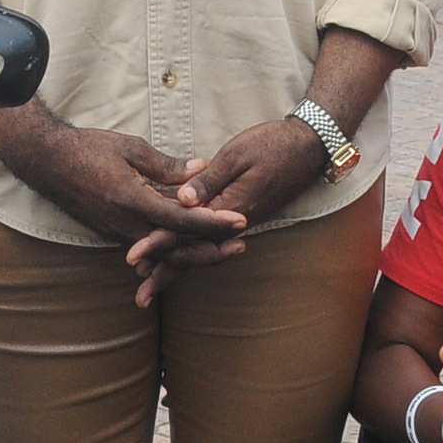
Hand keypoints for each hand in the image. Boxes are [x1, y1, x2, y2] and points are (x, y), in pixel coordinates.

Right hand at [0, 114, 244, 249]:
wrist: (47, 162)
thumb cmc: (88, 148)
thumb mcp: (131, 148)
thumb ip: (167, 165)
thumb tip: (200, 169)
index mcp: (131, 200)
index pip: (181, 219)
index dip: (213, 222)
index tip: (239, 220)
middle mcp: (125, 224)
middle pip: (176, 248)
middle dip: (211, 249)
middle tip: (241, 244)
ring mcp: (117, 234)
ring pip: (163, 254)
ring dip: (194, 253)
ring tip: (224, 249)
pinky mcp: (113, 235)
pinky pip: (149, 250)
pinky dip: (173, 252)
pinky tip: (192, 250)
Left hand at [125, 113, 334, 301]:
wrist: (309, 148)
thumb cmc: (272, 145)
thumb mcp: (237, 155)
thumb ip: (209, 180)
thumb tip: (182, 201)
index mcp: (230, 208)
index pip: (187, 231)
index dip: (158, 244)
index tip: (133, 256)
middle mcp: (234, 224)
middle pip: (194, 253)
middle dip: (165, 272)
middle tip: (141, 297)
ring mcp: (238, 223)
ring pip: (202, 251)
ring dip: (176, 269)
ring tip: (151, 284)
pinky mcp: (239, 218)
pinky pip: (210, 241)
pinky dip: (190, 252)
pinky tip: (175, 257)